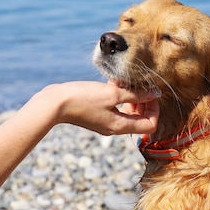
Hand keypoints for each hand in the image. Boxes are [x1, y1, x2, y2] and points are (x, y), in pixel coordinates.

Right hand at [39, 81, 160, 134]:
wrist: (54, 103)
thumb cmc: (83, 98)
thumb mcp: (112, 94)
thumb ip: (135, 94)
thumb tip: (155, 93)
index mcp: (121, 126)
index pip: (150, 125)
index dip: (154, 109)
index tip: (150, 93)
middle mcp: (115, 127)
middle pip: (140, 119)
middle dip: (143, 102)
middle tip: (138, 86)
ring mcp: (106, 122)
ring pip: (128, 112)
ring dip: (130, 97)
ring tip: (123, 82)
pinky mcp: (97, 115)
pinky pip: (115, 107)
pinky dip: (118, 96)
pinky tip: (112, 83)